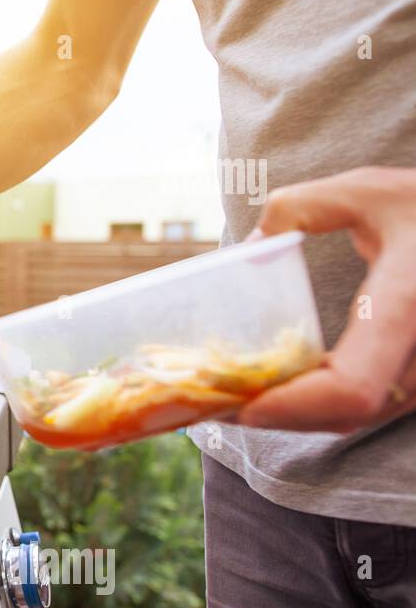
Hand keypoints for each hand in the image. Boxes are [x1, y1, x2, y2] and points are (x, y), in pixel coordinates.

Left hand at [239, 167, 415, 432]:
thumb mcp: (368, 190)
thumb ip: (301, 208)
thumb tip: (247, 249)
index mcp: (407, 305)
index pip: (352, 387)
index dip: (293, 406)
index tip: (241, 403)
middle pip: (344, 413)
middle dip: (275, 414)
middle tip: (211, 402)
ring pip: (354, 417)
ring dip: (292, 414)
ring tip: (230, 395)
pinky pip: (365, 406)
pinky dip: (316, 404)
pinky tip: (274, 386)